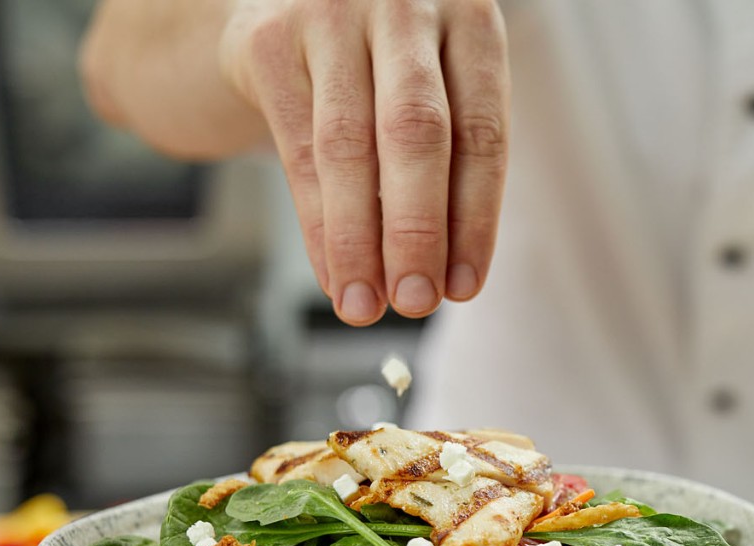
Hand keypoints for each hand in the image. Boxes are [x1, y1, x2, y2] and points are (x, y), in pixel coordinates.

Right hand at [219, 0, 508, 323]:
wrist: (291, 8)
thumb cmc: (390, 67)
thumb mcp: (438, 93)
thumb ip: (450, 166)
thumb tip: (446, 280)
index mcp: (470, 18)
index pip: (481, 133)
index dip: (474, 220)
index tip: (463, 287)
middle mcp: (404, 4)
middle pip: (417, 134)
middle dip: (417, 232)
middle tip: (416, 302)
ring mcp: (333, 13)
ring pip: (348, 147)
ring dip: (358, 241)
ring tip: (365, 306)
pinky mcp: (272, 41)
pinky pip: (298, 150)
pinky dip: (317, 225)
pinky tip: (333, 274)